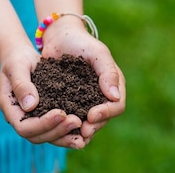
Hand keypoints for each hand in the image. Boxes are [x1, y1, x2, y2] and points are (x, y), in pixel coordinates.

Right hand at [0, 44, 86, 148]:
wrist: (22, 57)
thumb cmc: (17, 60)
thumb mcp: (17, 67)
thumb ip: (22, 85)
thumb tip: (30, 106)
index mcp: (11, 110)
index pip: (24, 127)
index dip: (42, 124)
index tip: (61, 112)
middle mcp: (22, 119)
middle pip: (37, 136)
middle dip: (58, 131)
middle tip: (77, 121)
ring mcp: (34, 120)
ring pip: (48, 137)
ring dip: (66, 136)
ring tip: (84, 130)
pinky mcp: (46, 116)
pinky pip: (57, 129)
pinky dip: (70, 132)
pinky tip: (85, 128)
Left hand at [41, 16, 126, 146]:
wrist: (59, 38)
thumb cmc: (82, 42)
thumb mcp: (97, 53)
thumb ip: (108, 73)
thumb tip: (115, 97)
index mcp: (114, 85)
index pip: (117, 106)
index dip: (106, 113)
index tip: (91, 116)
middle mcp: (103, 97)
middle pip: (104, 119)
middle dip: (94, 126)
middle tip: (82, 131)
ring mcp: (87, 102)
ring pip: (88, 122)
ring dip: (81, 130)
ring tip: (71, 136)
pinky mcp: (70, 103)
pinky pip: (72, 117)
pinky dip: (67, 125)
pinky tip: (57, 129)